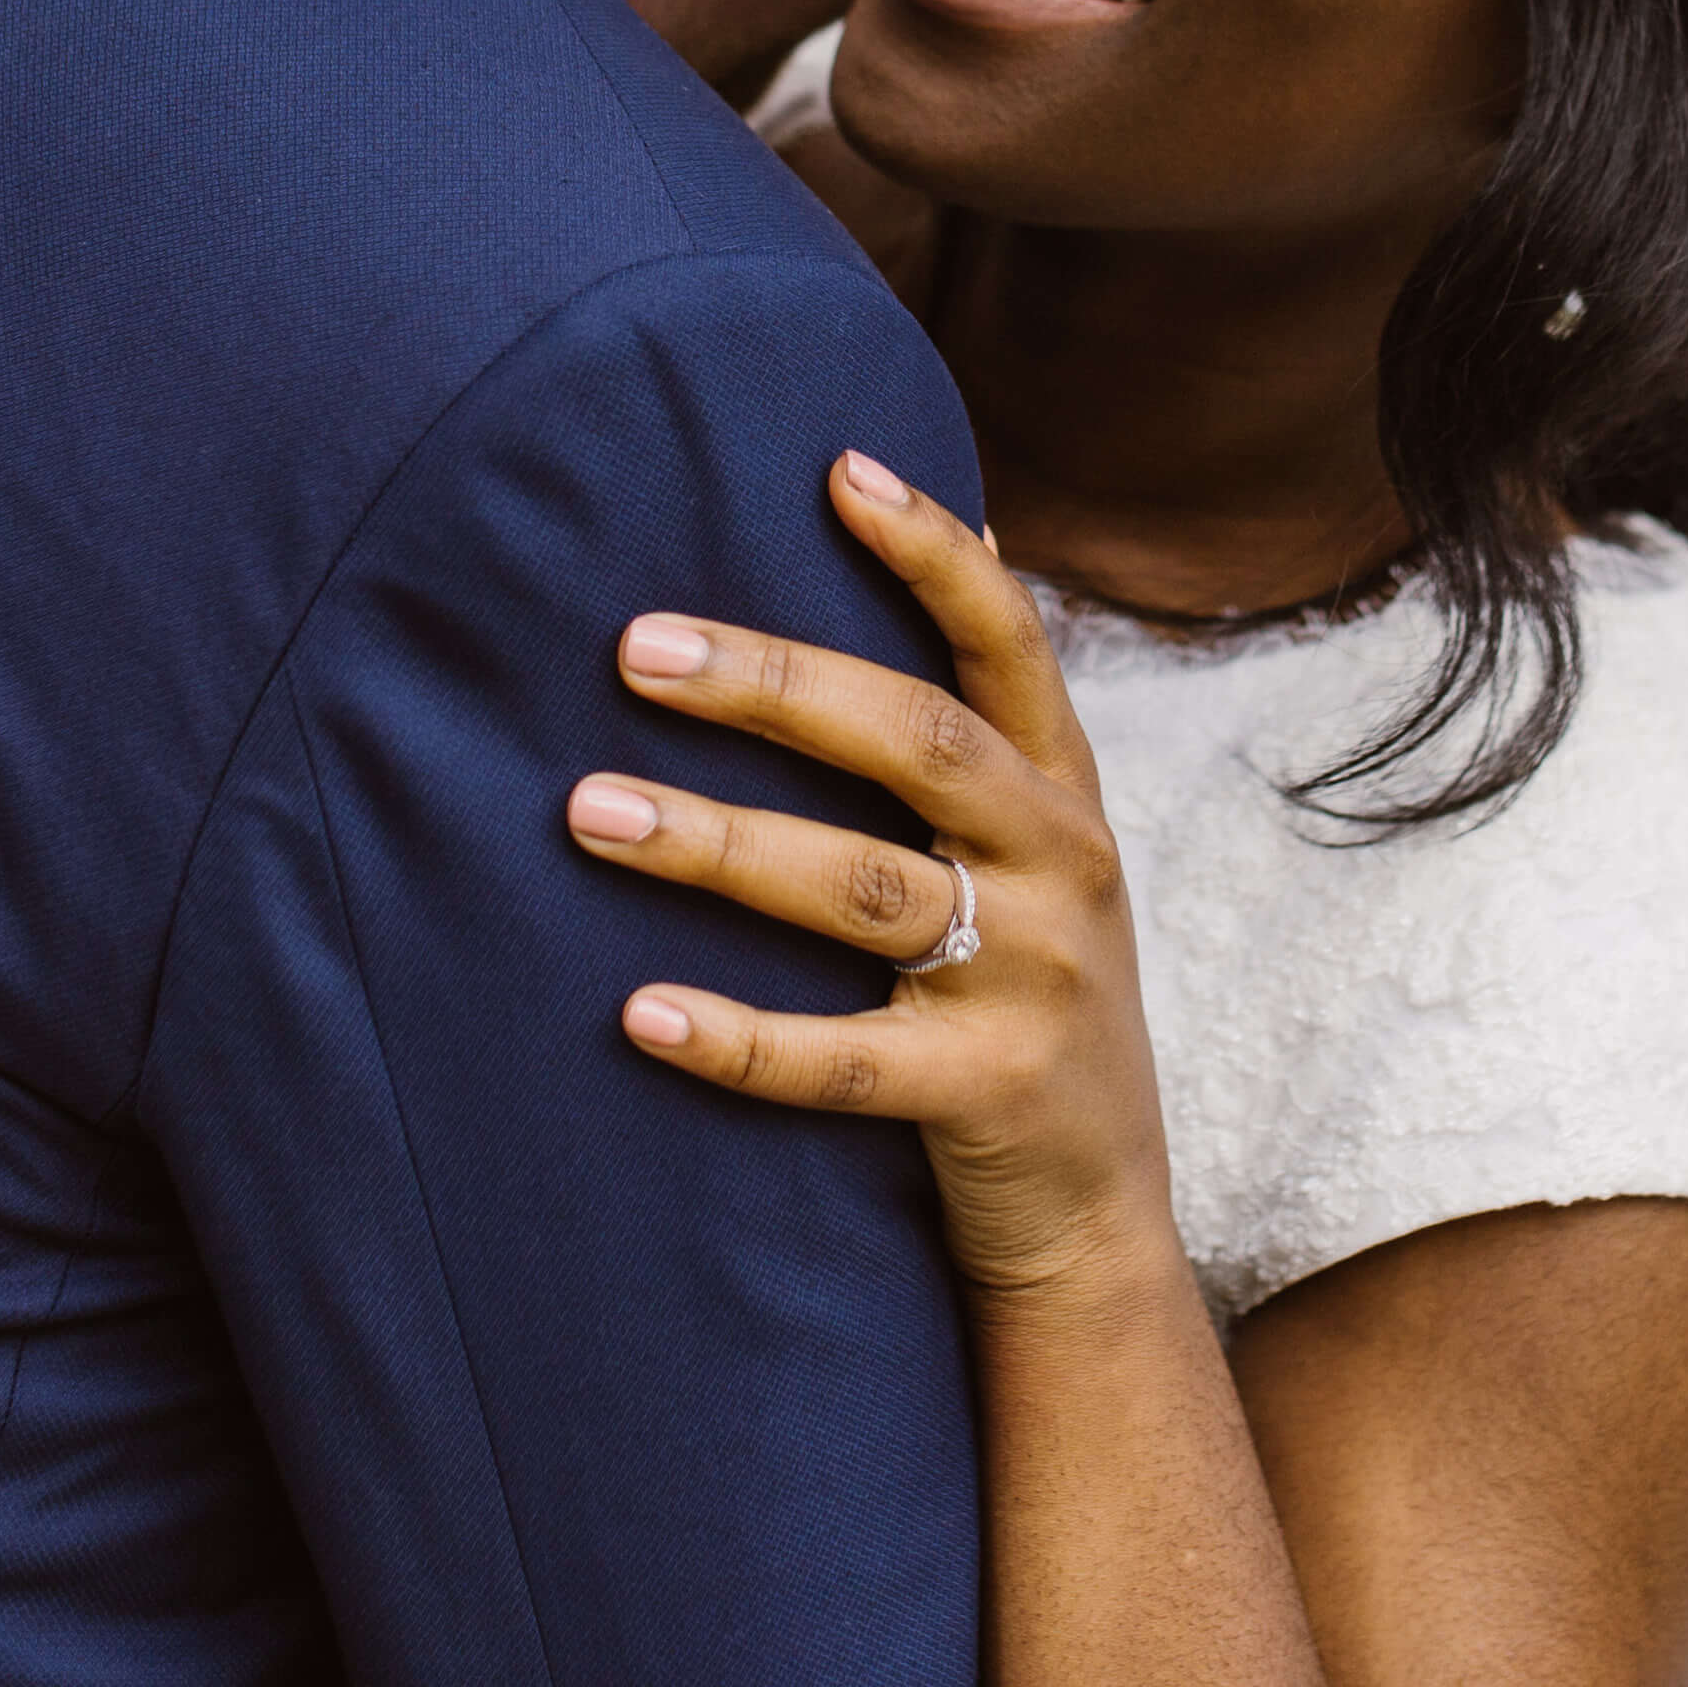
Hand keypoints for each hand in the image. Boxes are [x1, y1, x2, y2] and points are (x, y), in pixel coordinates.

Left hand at [571, 451, 1178, 1305]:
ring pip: (859, 890)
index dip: (931, 552)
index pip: (1008, 643)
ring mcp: (1034, 982)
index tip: (836, 467)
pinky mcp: (989, 1095)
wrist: (1100, 1219)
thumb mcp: (1040, 857)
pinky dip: (737, 1035)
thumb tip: (953, 533)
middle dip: (772, 684)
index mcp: (1063, 795)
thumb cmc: (1027, 999)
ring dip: (715, 842)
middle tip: (635, 647)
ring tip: (586, 809)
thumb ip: (987, 735)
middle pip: (915, 743)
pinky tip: (637, 1011)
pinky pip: (844, 1059)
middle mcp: (1063, 868)